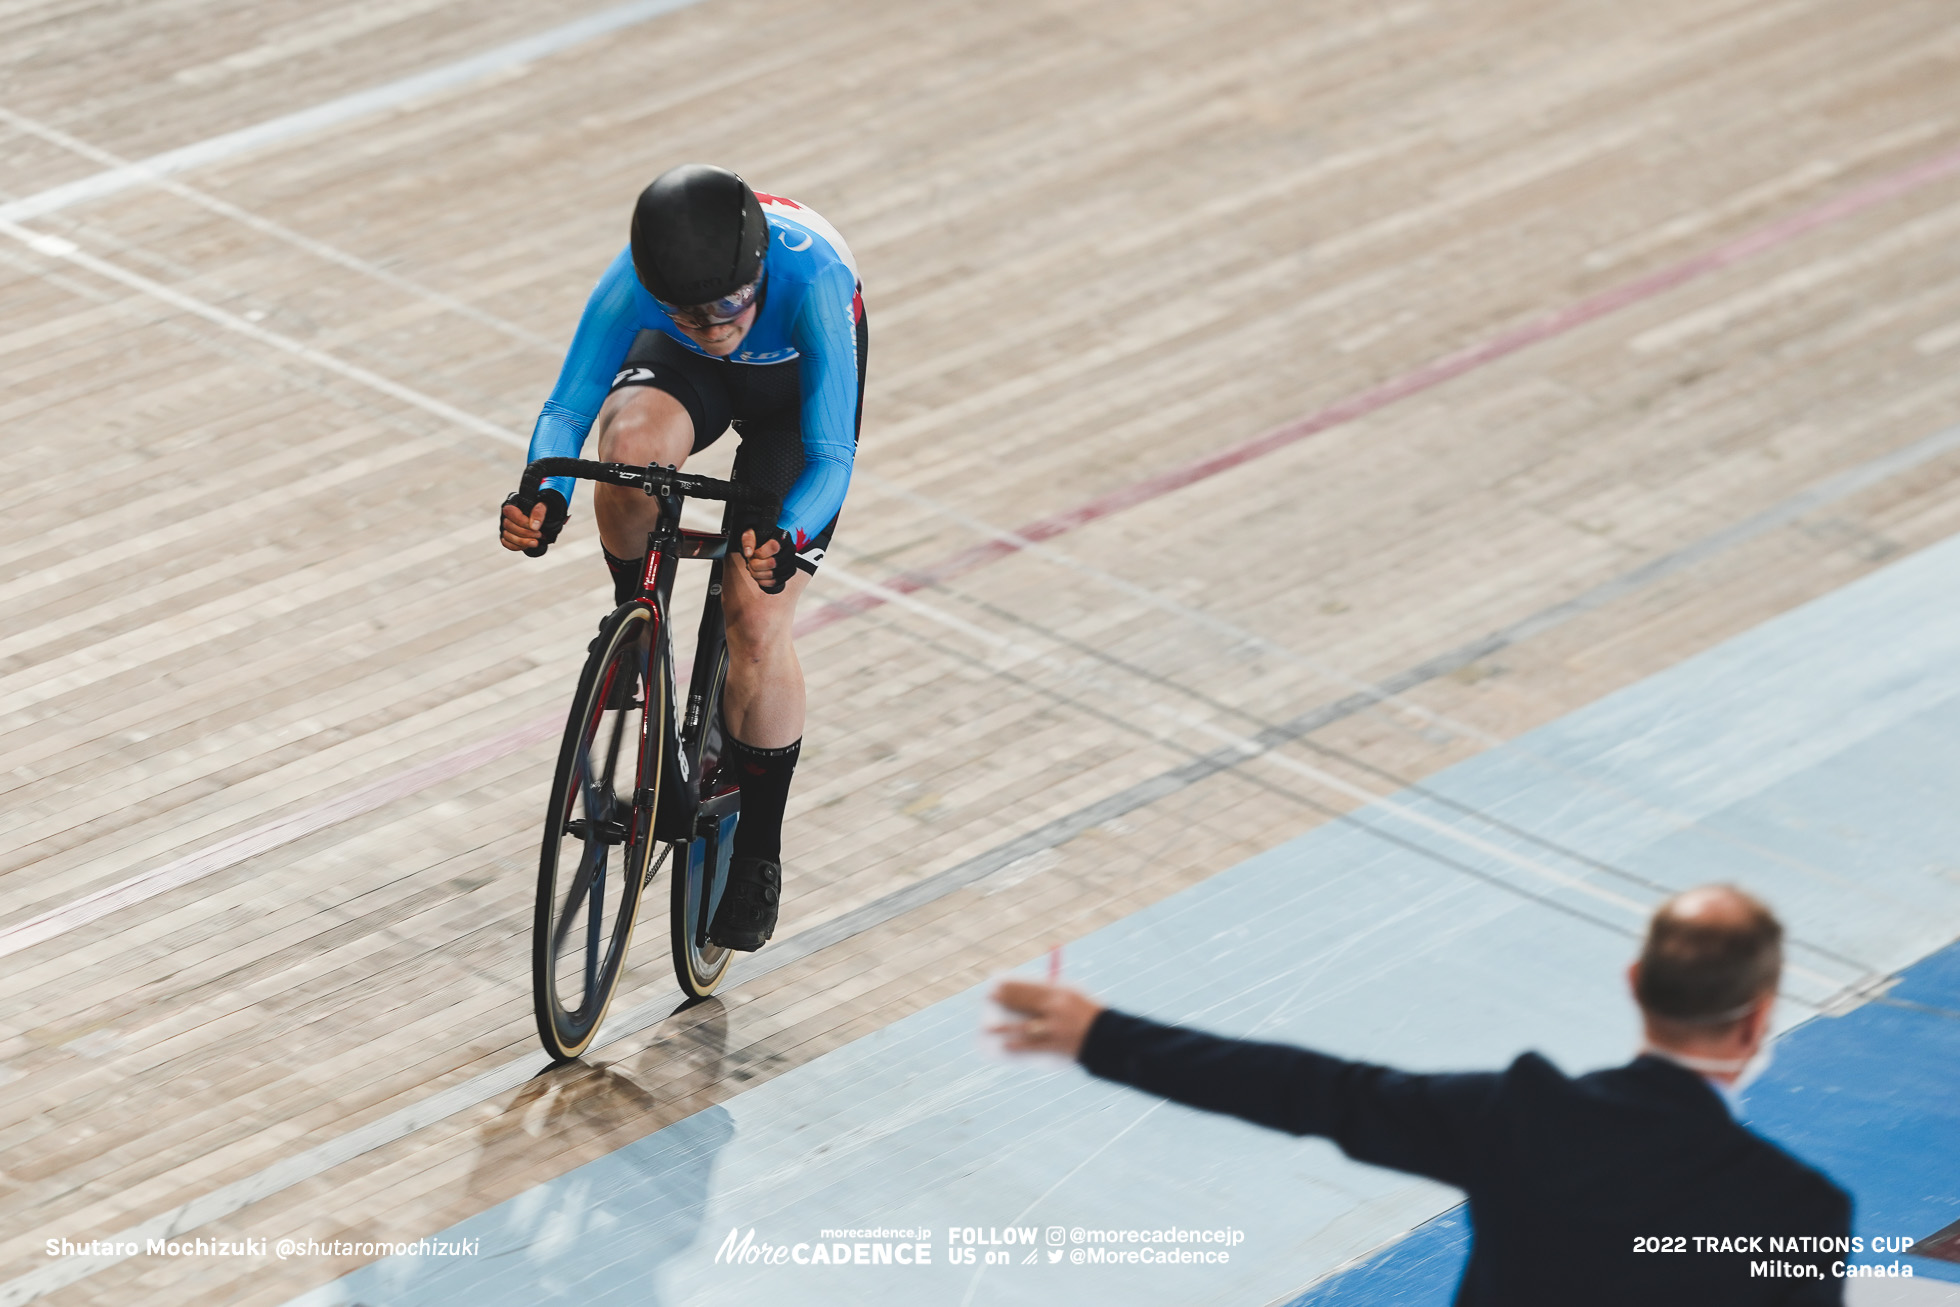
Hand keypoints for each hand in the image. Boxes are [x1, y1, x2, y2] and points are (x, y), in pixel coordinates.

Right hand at [500, 489, 566, 552]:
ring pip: (507, 536)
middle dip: (525, 533)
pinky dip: (516, 547)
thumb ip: (539, 512)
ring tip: (535, 542)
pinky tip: (528, 546)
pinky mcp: (507, 536)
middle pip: (509, 526)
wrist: (545, 518)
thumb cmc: (542, 509)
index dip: (522, 522)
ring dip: (522, 542)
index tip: (536, 528)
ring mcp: (506, 527)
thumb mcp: (544, 505)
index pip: (510, 512)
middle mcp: (507, 516)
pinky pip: (506, 543)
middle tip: (539, 535)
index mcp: (513, 504)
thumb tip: (534, 526)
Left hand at [739, 527, 797, 593]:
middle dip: (756, 565)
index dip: (760, 553)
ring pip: (773, 574)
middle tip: (751, 562)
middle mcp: (790, 549)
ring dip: (758, 574)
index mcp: (782, 536)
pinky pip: (775, 582)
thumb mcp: (751, 533)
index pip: (774, 546)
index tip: (754, 553)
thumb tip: (748, 553)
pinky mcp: (790, 572)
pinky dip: (763, 581)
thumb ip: (748, 540)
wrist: (768, 544)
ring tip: (753, 568)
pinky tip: (758, 575)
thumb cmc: (760, 538)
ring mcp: (791, 561)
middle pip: (773, 563)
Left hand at [989, 981, 1104, 1059]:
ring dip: (1003, 1028)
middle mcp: (1056, 1009)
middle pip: (1024, 1003)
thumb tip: (1024, 992)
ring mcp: (1055, 1028)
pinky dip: (1018, 1047)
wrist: (1105, 1037)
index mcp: (1060, 993)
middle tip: (989, 998)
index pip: (1030, 987)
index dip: (1012, 986)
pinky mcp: (1055, 1045)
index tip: (997, 984)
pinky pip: (1032, 1046)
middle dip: (1005, 1000)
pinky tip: (1004, 1047)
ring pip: (1023, 1026)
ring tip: (987, 1028)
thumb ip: (1049, 992)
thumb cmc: (1085, 1014)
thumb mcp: (1070, 996)